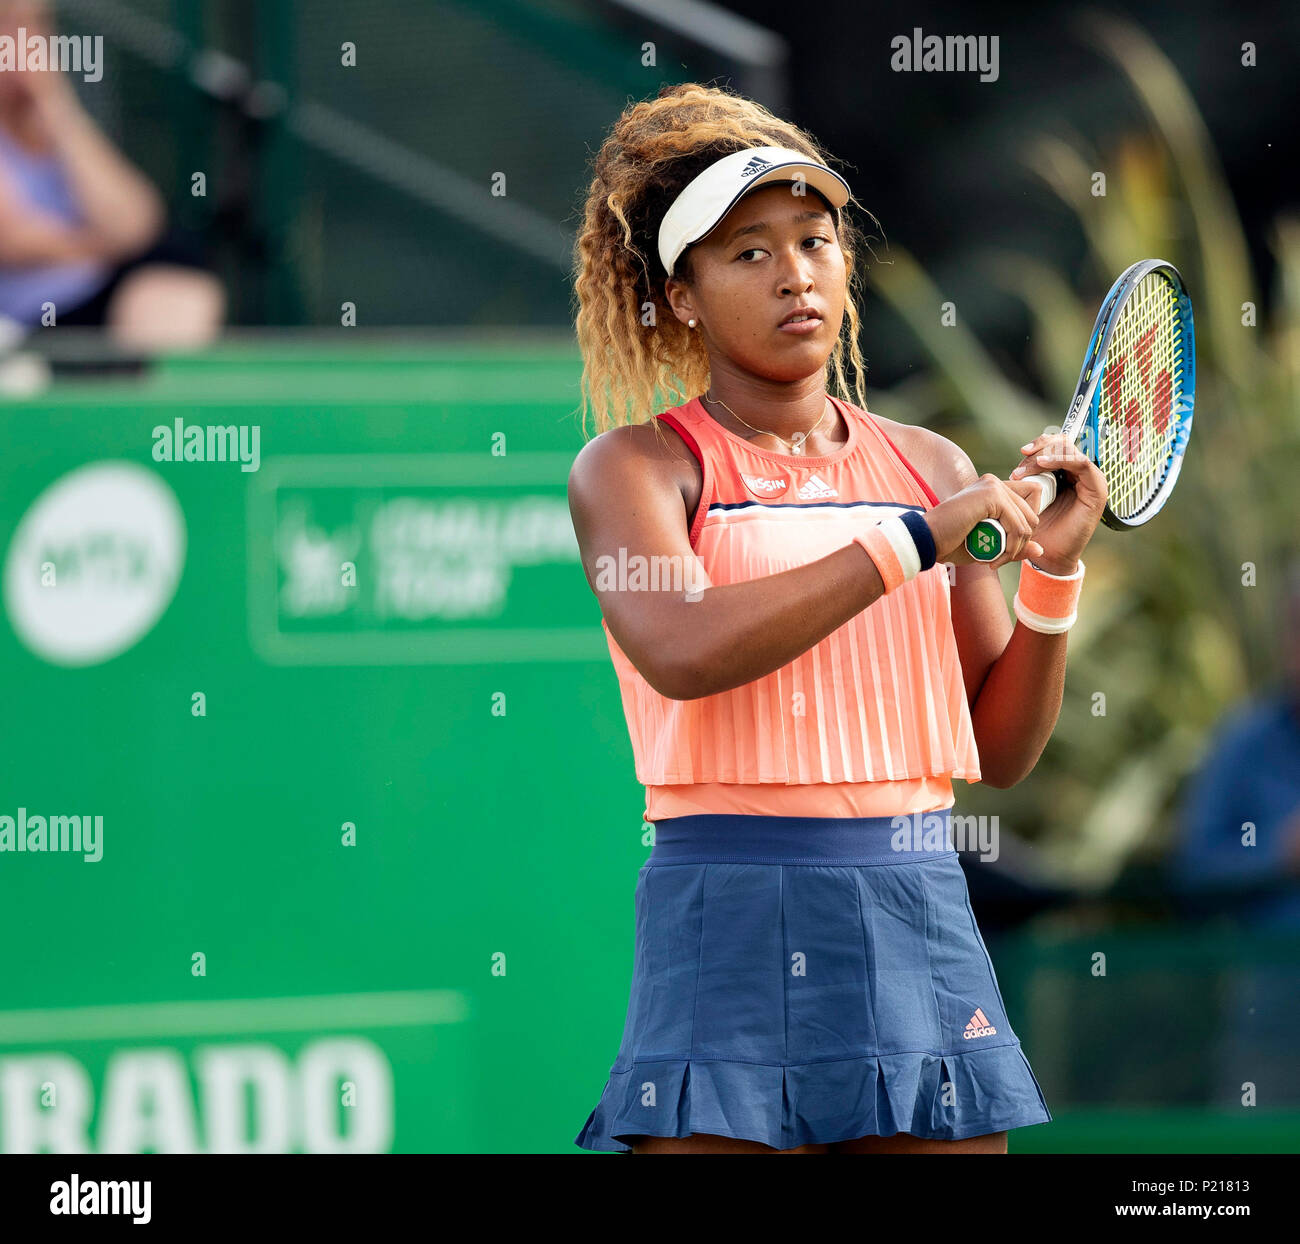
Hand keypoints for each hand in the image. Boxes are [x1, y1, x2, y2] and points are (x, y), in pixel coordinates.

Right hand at [926, 473, 1045, 569]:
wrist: (926, 541)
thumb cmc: (950, 543)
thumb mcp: (988, 546)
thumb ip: (1014, 545)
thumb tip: (1041, 549)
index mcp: (993, 489)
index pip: (1030, 503)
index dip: (1026, 529)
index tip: (1007, 548)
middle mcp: (995, 483)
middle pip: (1033, 514)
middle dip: (1021, 542)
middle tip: (999, 559)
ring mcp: (993, 486)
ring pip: (1027, 521)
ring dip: (1015, 548)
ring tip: (995, 561)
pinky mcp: (991, 495)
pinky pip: (1017, 525)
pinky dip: (1011, 546)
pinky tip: (993, 558)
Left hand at [1009, 432, 1107, 574]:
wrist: (1048, 555)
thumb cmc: (1035, 529)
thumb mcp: (1024, 500)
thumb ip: (1021, 484)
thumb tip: (1003, 472)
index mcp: (1064, 474)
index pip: (1055, 446)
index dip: (1039, 445)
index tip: (1021, 452)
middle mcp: (1079, 474)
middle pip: (1063, 443)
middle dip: (1041, 448)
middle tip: (1022, 459)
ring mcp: (1090, 480)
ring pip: (1070, 450)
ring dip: (1046, 455)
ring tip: (1025, 469)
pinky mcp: (1097, 489)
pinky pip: (1082, 464)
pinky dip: (1062, 460)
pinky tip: (1043, 465)